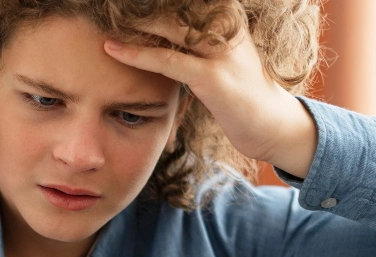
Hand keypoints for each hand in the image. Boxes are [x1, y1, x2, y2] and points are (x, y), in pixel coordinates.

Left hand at [104, 19, 317, 177]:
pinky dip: (137, 53)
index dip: (154, 0)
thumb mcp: (219, 56)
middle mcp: (226, 26)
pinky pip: (167, 60)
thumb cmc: (240, 92)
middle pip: (177, 6)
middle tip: (107, 3)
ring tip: (103, 16)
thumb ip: (194, 39)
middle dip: (140, 5)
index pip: (186, 1)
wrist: (271, 125)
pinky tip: (113, 49)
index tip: (126, 0)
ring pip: (169, 26)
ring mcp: (221, 51)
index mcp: (227, 16)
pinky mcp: (212, 77)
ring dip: (133, 21)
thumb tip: (159, 27)